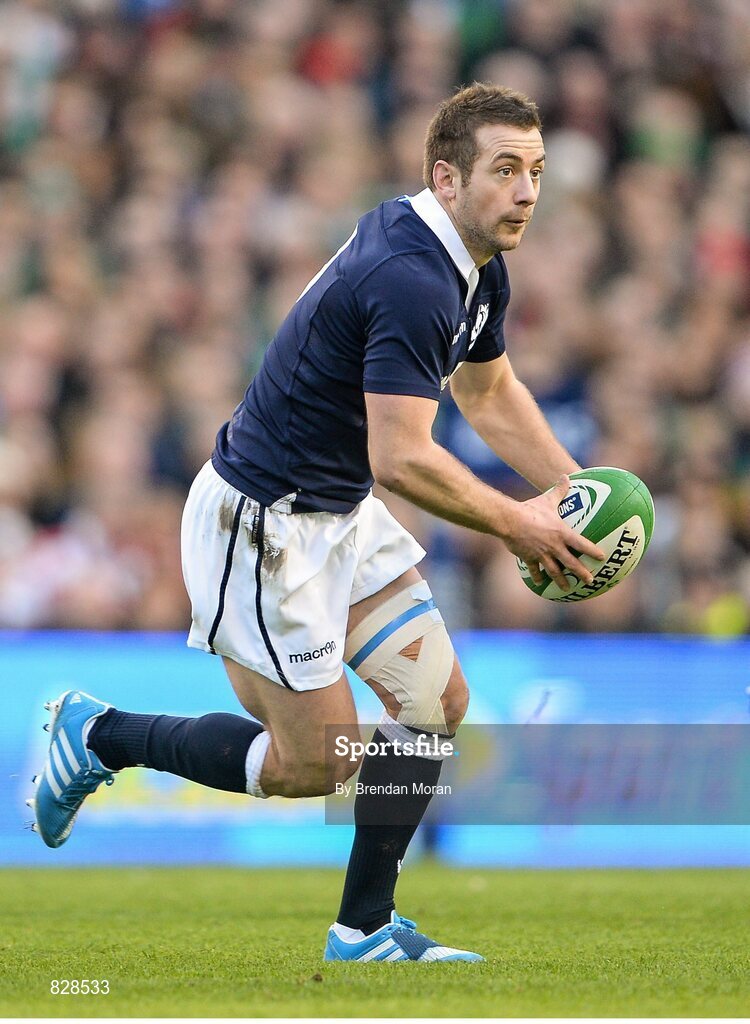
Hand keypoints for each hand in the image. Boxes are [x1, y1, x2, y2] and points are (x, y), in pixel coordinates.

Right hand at [501, 475, 605, 590]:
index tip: (602, 558)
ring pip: (554, 571)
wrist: (510, 521)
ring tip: (567, 588)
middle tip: (590, 581)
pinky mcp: (529, 558)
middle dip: (582, 573)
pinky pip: (535, 569)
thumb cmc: (530, 510)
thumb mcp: (547, 499)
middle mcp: (554, 547)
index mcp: (562, 533)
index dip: (593, 551)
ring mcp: (541, 554)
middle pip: (571, 564)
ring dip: (562, 580)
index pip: (582, 544)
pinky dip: (538, 576)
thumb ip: (559, 490)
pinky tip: (540, 582)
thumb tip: (566, 476)